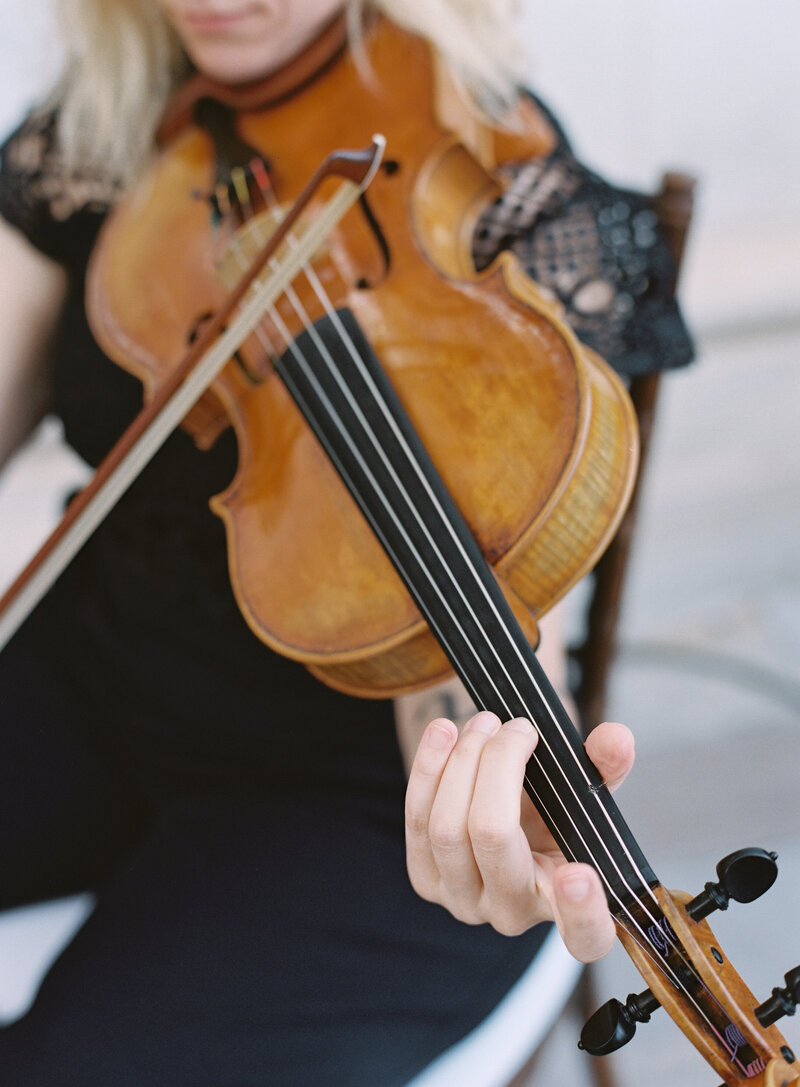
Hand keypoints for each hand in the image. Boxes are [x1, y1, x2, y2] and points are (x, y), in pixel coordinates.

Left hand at [405, 712, 634, 960]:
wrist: (507, 819)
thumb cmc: (554, 813)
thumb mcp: (585, 794)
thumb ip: (605, 768)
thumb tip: (616, 738)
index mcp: (569, 906)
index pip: (585, 934)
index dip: (583, 912)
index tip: (580, 874)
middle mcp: (513, 914)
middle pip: (492, 837)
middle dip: (498, 766)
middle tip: (519, 727)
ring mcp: (464, 901)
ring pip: (447, 827)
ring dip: (462, 762)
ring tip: (485, 722)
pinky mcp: (425, 879)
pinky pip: (417, 821)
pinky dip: (428, 769)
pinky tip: (442, 731)